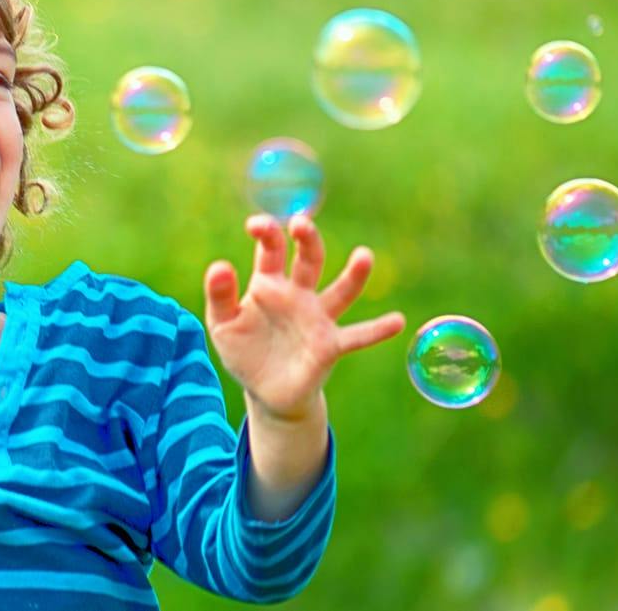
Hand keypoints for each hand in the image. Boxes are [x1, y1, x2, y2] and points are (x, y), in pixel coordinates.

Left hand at [203, 213, 405, 421]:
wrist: (266, 392)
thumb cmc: (244, 352)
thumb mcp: (222, 324)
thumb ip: (219, 296)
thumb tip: (219, 266)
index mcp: (270, 283)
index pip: (272, 250)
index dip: (266, 233)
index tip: (257, 225)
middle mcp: (298, 294)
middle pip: (309, 259)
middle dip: (308, 239)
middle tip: (301, 224)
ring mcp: (318, 318)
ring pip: (341, 291)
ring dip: (354, 275)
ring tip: (364, 256)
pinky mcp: (330, 345)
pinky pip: (357, 336)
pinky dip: (378, 330)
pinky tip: (397, 321)